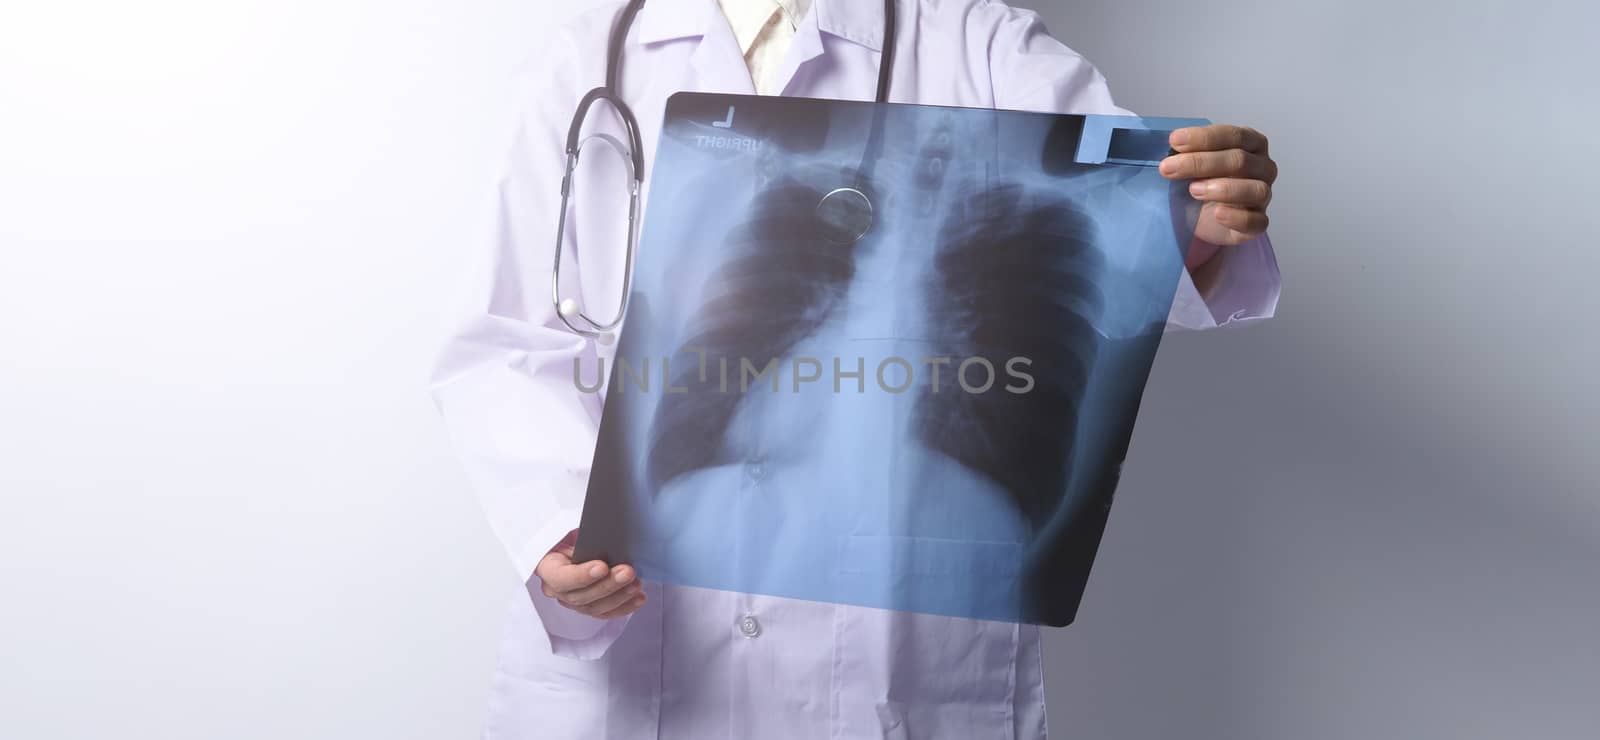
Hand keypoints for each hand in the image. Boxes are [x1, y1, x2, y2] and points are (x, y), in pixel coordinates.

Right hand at [534, 530, 645, 619]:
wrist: (572, 545)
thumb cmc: (574, 537)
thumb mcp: (574, 531)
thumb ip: (586, 538)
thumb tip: (609, 536)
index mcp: (546, 567)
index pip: (561, 578)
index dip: (582, 576)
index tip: (602, 566)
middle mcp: (556, 589)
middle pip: (580, 596)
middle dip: (607, 585)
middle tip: (628, 572)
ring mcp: (571, 601)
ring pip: (594, 607)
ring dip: (619, 596)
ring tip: (636, 584)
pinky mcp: (588, 607)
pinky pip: (605, 612)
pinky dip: (624, 607)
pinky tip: (638, 599)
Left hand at [1160, 124, 1277, 249]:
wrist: (1201, 218)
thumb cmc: (1201, 182)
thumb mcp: (1192, 162)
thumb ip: (1186, 151)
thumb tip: (1170, 143)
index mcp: (1251, 144)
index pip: (1234, 136)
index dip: (1204, 137)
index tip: (1174, 140)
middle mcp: (1263, 167)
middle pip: (1239, 160)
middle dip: (1200, 163)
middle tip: (1167, 168)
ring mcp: (1264, 195)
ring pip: (1254, 189)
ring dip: (1223, 189)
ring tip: (1193, 190)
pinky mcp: (1259, 222)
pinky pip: (1256, 220)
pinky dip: (1237, 217)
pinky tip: (1217, 214)